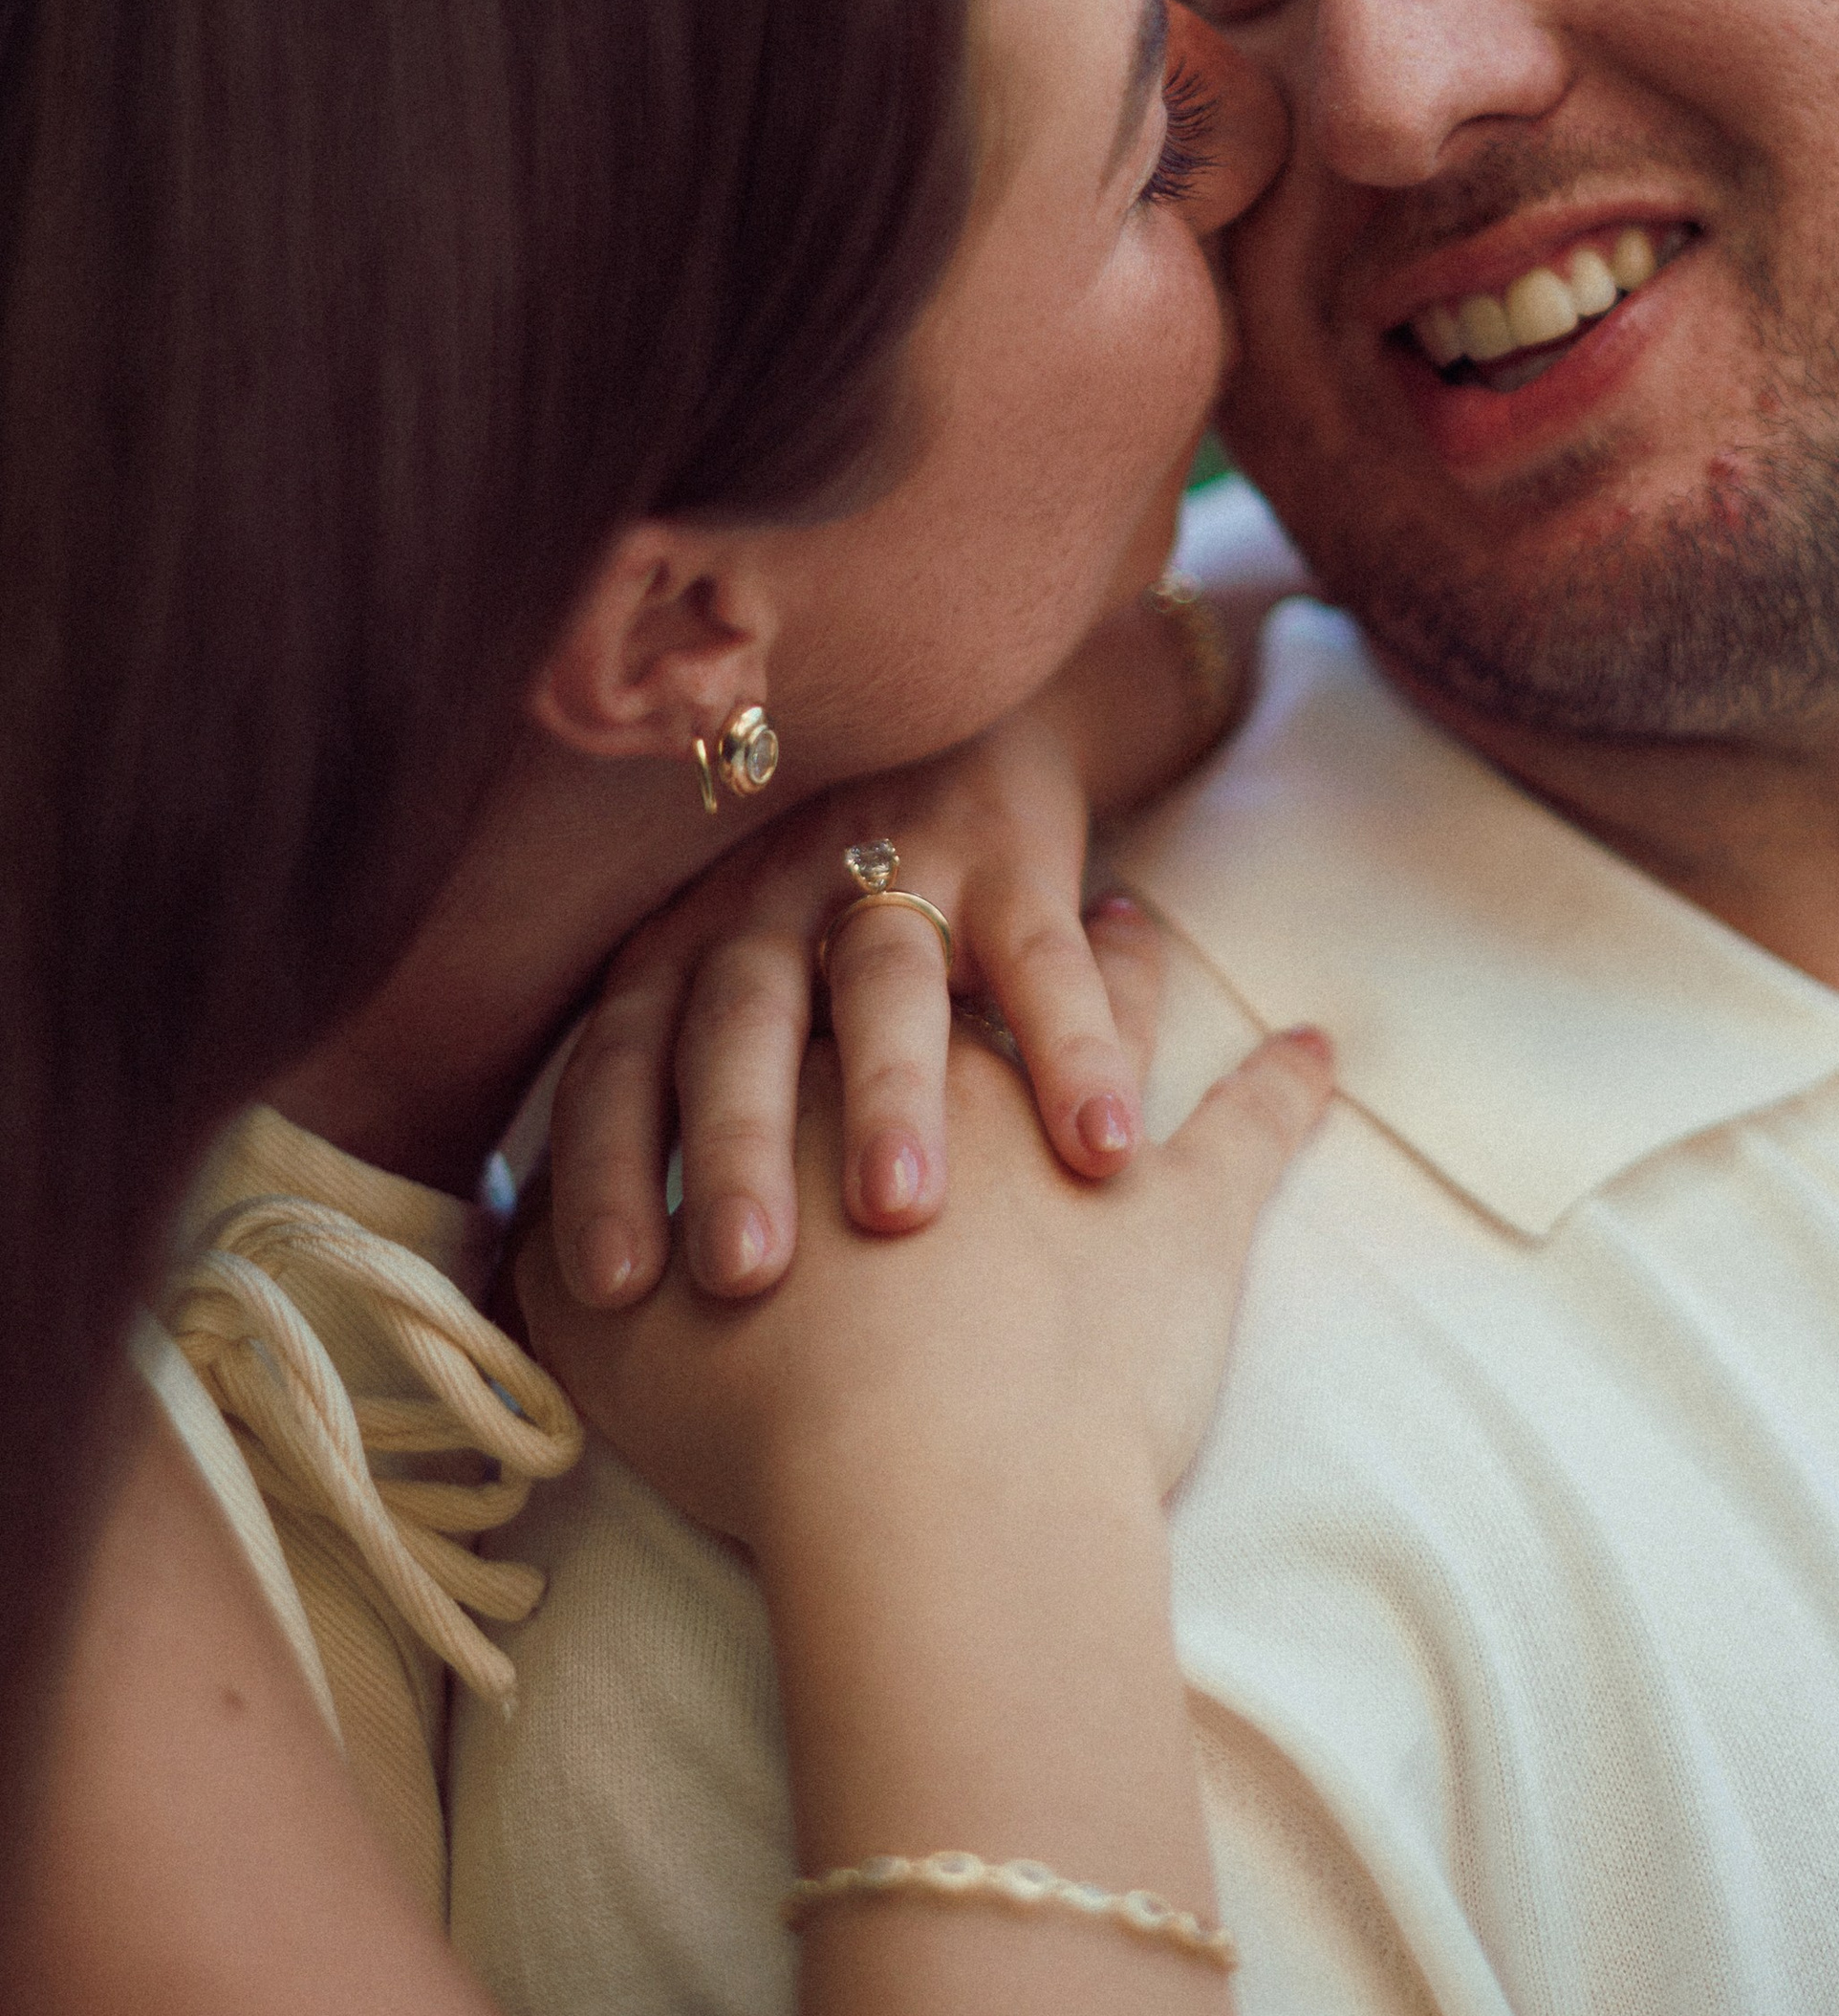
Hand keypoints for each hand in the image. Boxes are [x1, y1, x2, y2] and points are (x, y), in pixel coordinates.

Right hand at [519, 906, 1333, 1551]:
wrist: (918, 1480)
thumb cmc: (757, 1420)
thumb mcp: (613, 1343)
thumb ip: (563, 1272)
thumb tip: (514, 1250)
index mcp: (796, 1063)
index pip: (821, 974)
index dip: (847, 948)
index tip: (878, 911)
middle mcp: (933, 1052)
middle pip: (963, 952)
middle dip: (988, 929)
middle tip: (1025, 894)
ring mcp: (1060, 1117)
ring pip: (1096, 984)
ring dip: (1124, 962)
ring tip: (1153, 923)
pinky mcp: (1180, 1206)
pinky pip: (1250, 1122)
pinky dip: (1288, 1088)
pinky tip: (1321, 1053)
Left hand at [547, 713, 1143, 1303]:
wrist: (967, 726)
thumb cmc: (829, 930)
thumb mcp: (732, 986)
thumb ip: (670, 1106)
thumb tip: (560, 1289)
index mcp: (688, 946)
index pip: (622, 1056)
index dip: (609, 1163)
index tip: (615, 1287)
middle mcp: (773, 901)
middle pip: (739, 1022)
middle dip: (734, 1145)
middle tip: (741, 1271)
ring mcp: (895, 870)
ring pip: (881, 982)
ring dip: (885, 1091)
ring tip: (897, 1209)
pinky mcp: (1013, 858)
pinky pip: (1040, 957)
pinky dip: (1073, 1046)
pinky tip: (1100, 1146)